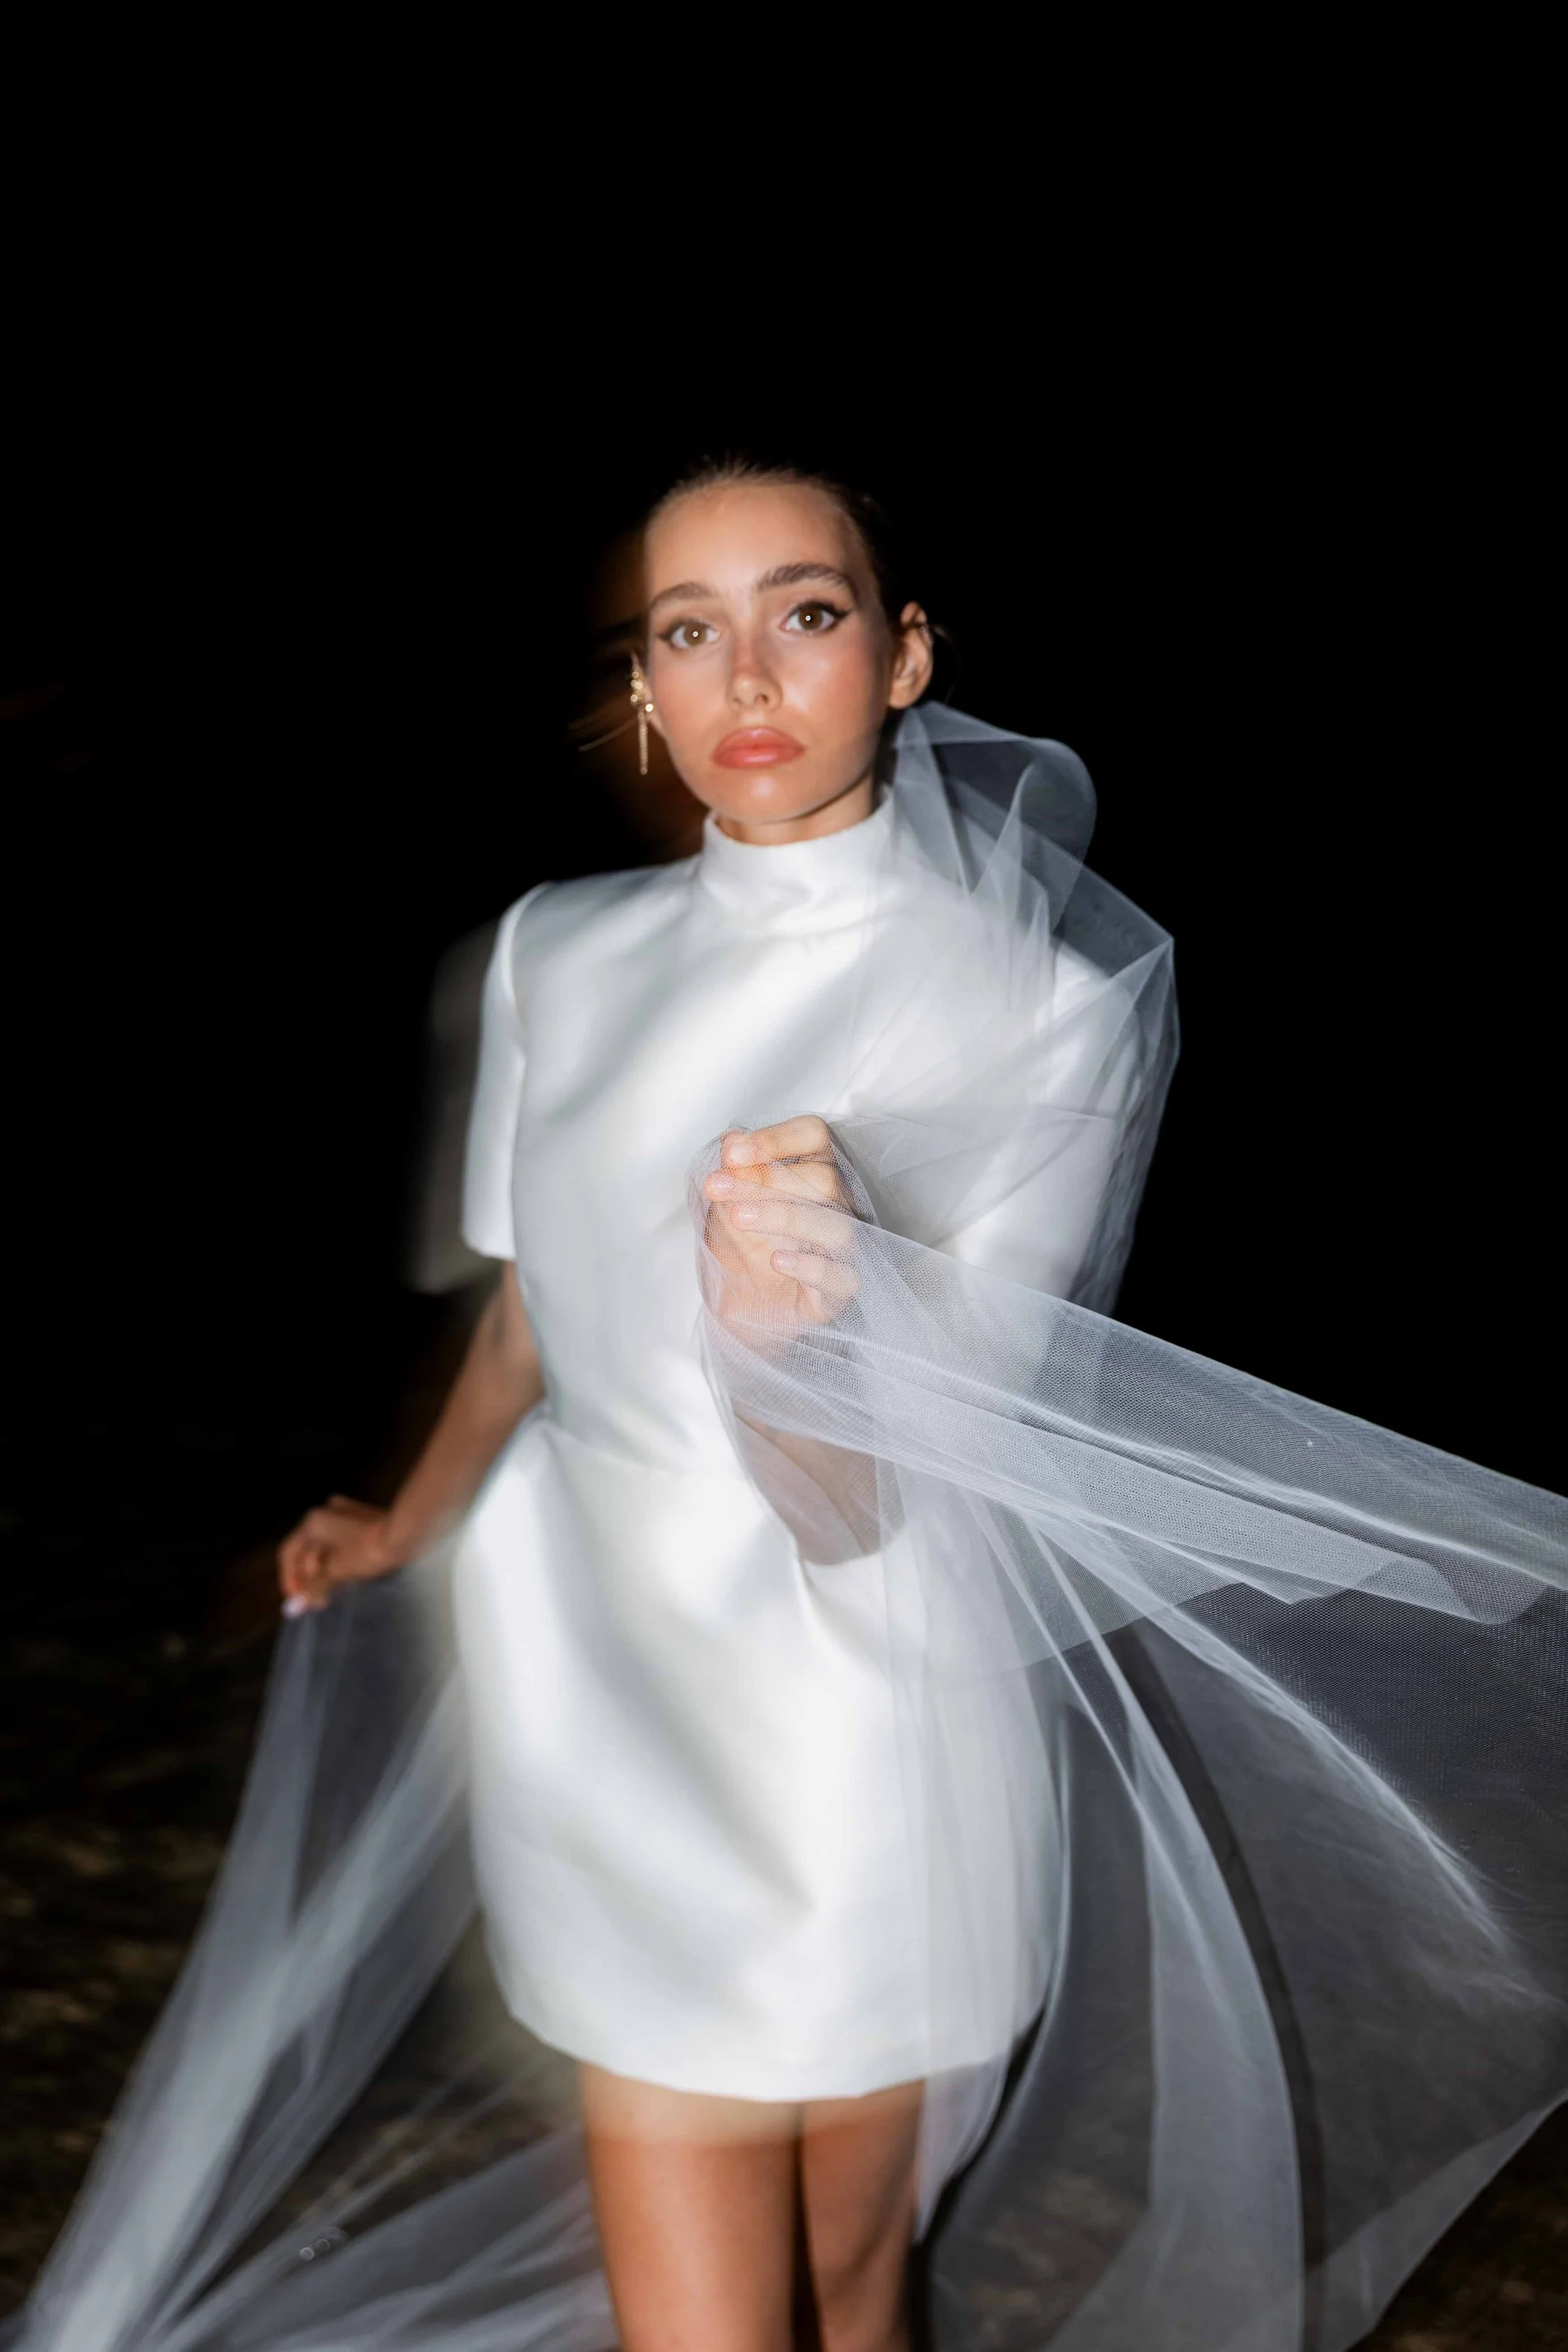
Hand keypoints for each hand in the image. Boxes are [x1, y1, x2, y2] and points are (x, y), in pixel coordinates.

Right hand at [277, 1495, 401, 1616]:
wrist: (406, 1534)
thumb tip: (291, 1609)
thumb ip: (313, 1588)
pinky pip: (339, 1543)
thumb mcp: (337, 1571)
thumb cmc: (367, 1551)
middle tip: (316, 1603)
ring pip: (323, 1547)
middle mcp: (324, 1512)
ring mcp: (344, 1513)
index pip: (288, 1553)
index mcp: (313, 1522)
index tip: (296, 1601)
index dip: (289, 1579)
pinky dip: (336, 1561)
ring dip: (322, 1572)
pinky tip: (343, 1579)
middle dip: (308, 1579)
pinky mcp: (361, 1520)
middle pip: (306, 1550)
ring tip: (329, 1596)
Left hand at [702, 1116, 859, 1331]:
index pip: (815, 1137)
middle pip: (823, 1180)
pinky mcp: (842, 1290)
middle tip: (716, 1186)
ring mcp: (845, 1248)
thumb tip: (731, 1140)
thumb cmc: (743, 1248)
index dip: (777, 1139)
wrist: (741, 1309)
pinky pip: (842, 1277)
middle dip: (765, 1180)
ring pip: (835, 1225)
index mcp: (816, 1172)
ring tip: (739, 1218)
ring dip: (784, 1216)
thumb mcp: (728, 1206)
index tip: (732, 1154)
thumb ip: (734, 1174)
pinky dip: (811, 1267)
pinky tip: (777, 1261)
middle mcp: (840, 1205)